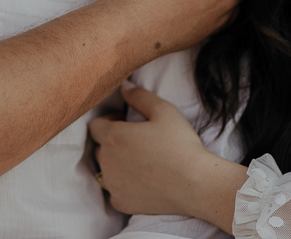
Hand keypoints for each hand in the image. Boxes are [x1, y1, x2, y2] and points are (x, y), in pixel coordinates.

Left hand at [89, 81, 246, 228]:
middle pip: (99, 147)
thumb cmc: (180, 144)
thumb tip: (123, 86)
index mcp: (113, 136)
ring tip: (139, 160)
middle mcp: (106, 161)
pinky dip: (122, 186)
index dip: (109, 120)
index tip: (126, 122)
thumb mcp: (163, 110)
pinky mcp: (121, 202)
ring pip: (105, 170)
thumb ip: (139, 96)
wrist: (195, 184)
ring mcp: (112, 184)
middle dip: (112, 142)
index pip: (95, 125)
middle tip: (136, 140)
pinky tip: (141, 180)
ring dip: (115, 164)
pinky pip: (113, 191)